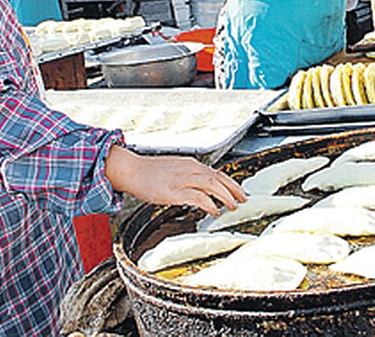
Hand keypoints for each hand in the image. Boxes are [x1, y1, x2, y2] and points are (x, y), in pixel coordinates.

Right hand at [104, 146, 244, 216]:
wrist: (131, 170)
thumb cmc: (149, 172)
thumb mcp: (174, 169)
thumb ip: (189, 176)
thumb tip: (202, 188)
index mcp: (190, 164)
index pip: (216, 172)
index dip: (230, 183)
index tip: (238, 191)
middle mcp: (189, 169)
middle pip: (219, 178)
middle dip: (234, 189)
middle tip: (242, 200)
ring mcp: (182, 179)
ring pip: (212, 185)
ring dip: (225, 197)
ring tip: (231, 206)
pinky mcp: (175, 191)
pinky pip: (198, 197)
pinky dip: (209, 204)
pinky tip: (213, 210)